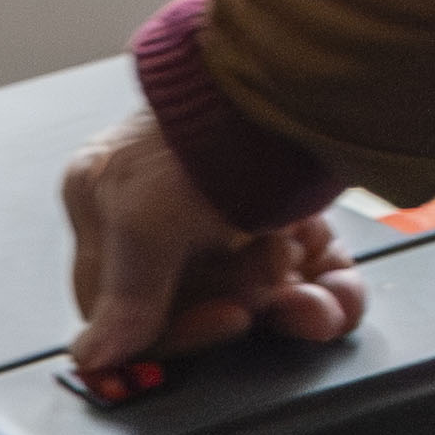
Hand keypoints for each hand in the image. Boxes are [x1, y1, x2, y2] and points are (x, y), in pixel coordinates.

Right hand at [60, 109, 364, 382]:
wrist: (295, 78)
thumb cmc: (206, 128)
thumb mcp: (146, 219)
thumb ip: (125, 295)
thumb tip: (93, 355)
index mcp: (106, 206)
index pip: (126, 307)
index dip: (177, 331)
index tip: (222, 323)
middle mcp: (165, 212)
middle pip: (201, 302)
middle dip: (247, 308)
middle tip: (269, 293)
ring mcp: (228, 211)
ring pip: (264, 295)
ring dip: (297, 307)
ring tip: (313, 296)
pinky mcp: (287, 210)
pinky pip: (309, 274)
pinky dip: (332, 292)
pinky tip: (341, 297)